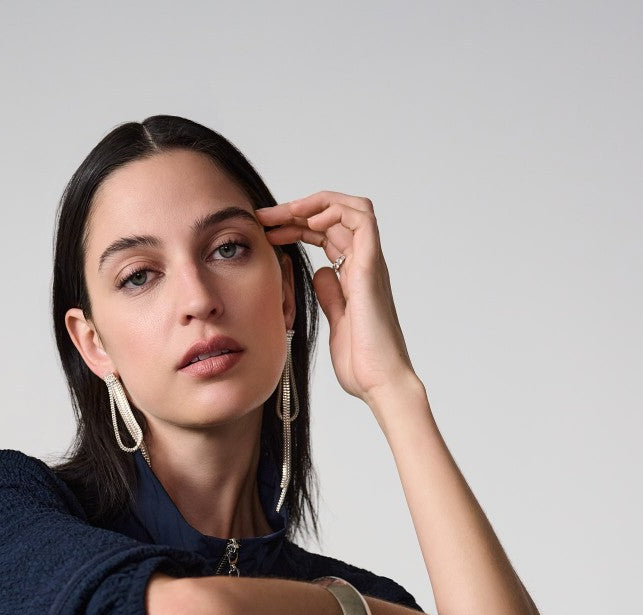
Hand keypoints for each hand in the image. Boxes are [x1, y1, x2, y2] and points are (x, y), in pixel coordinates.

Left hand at [254, 192, 418, 403]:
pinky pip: (362, 219)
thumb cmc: (361, 362)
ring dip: (315, 203)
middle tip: (263, 217)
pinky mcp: (372, 267)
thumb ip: (330, 295)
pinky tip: (308, 220)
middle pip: (332, 219)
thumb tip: (319, 272)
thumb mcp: (336, 322)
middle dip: (296, 212)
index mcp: (353, 277)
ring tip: (284, 212)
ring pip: (351, 209)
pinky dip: (335, 210)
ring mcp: (370, 264)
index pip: (325, 235)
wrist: (379, 382)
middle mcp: (364, 265)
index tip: (266, 232)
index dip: (295, 227)